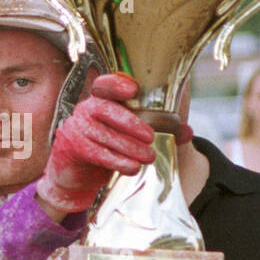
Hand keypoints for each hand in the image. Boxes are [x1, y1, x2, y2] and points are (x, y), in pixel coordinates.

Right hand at [35, 73, 154, 214]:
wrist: (78, 175)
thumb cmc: (108, 146)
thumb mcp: (131, 135)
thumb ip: (159, 130)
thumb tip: (187, 132)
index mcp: (102, 99)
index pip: (105, 85)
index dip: (116, 84)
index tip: (134, 89)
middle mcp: (86, 109)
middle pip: (106, 110)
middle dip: (131, 123)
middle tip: (151, 137)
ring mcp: (76, 127)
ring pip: (103, 134)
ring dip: (127, 146)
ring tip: (148, 157)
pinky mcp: (72, 147)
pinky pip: (95, 152)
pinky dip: (115, 160)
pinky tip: (131, 167)